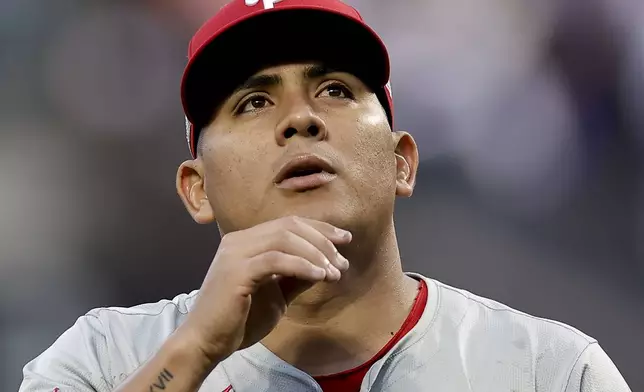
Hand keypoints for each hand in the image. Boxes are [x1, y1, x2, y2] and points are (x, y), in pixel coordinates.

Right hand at [177, 216, 351, 364]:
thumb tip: (326, 265)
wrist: (206, 343)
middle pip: (289, 226)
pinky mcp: (236, 271)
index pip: (288, 223)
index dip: (320, 228)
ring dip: (316, 254)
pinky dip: (302, 265)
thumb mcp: (277, 295)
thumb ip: (297, 277)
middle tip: (342, 261)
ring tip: (334, 272)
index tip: (345, 240)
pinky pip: (276, 260)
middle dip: (322, 241)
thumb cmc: (239, 320)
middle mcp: (239, 241)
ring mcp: (235, 254)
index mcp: (246, 242)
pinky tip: (319, 277)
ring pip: (285, 238)